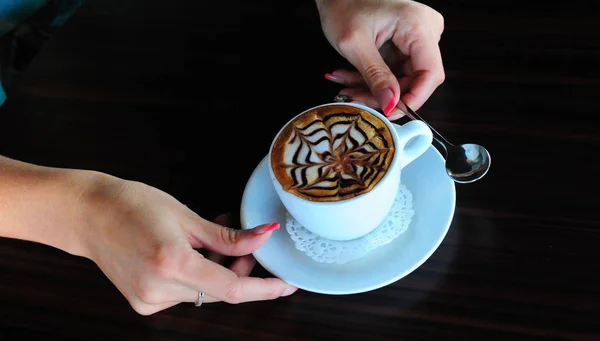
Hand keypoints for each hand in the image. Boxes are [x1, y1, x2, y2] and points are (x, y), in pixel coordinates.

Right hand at [80, 175, 296, 314]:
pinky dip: (196, 276)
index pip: (233, 289)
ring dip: (217, 271)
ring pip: (203, 293)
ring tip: (213, 241)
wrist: (88, 215)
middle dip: (239, 269)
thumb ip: (228, 236)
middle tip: (246, 244)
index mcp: (173, 263)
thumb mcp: (186, 216)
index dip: (264, 288)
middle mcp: (160, 289)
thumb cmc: (133, 205)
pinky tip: (193, 254)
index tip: (287, 284)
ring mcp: (149, 300)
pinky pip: (184, 295)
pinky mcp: (142, 303)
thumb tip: (265, 236)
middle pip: (220, 290)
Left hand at [316, 0, 445, 117]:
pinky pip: (393, 71)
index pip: (431, 73)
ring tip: (345, 88)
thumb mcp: (354, 45)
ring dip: (372, 88)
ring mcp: (417, 37)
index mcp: (418, 25)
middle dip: (384, 95)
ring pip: (401, 79)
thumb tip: (391, 104)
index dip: (413, 98)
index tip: (391, 113)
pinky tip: (349, 78)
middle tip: (355, 101)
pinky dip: (371, 79)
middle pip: (415, 79)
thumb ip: (375, 76)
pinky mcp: (406, 43)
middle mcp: (425, 29)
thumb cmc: (342, 6)